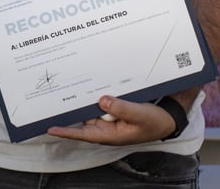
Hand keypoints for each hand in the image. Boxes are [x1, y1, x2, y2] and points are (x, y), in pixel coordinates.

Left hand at [46, 95, 176, 145]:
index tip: (50, 128)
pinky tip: (89, 84)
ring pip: (90, 108)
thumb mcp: (140, 115)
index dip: (67, 131)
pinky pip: (100, 102)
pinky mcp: (114, 108)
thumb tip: (102, 100)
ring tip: (66, 88)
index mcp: (110, 134)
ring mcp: (110, 117)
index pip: (84, 134)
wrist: (168, 117)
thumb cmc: (155, 122)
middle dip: (69, 110)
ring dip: (82, 100)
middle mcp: (107, 126)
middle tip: (52, 100)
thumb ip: (122, 108)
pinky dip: (95, 95)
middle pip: (83, 118)